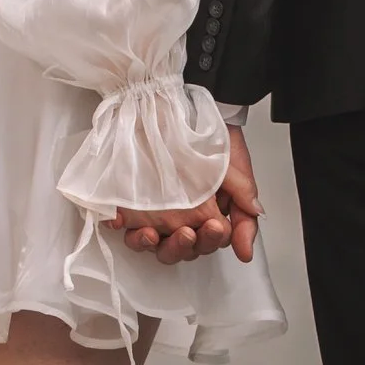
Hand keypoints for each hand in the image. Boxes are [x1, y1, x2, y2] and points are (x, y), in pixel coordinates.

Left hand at [116, 121, 262, 267]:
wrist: (195, 110)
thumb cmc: (218, 146)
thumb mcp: (239, 179)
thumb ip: (244, 217)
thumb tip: (245, 254)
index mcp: (204, 222)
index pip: (204, 245)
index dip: (209, 241)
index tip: (214, 227)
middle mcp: (177, 221)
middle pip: (175, 250)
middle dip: (181, 246)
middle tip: (187, 231)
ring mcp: (152, 212)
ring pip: (147, 243)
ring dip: (148, 243)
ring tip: (150, 233)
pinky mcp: (131, 200)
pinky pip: (120, 221)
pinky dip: (119, 224)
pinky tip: (119, 220)